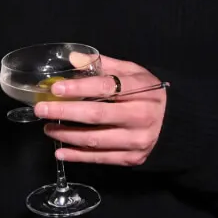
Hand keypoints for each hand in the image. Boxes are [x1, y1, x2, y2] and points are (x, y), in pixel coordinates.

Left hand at [35, 54, 166, 166]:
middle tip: (42, 109)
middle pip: (96, 115)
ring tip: (47, 128)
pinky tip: (60, 151)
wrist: (176, 122)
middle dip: (65, 112)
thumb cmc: (148, 93)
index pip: (105, 88)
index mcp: (141, 90)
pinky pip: (101, 158)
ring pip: (96, 140)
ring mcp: (137, 140)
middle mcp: (140, 116)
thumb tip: (74, 59)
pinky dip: (77, 156)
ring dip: (67, 135)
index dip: (78, 88)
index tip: (55, 88)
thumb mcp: (133, 72)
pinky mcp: (133, 158)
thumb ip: (104, 65)